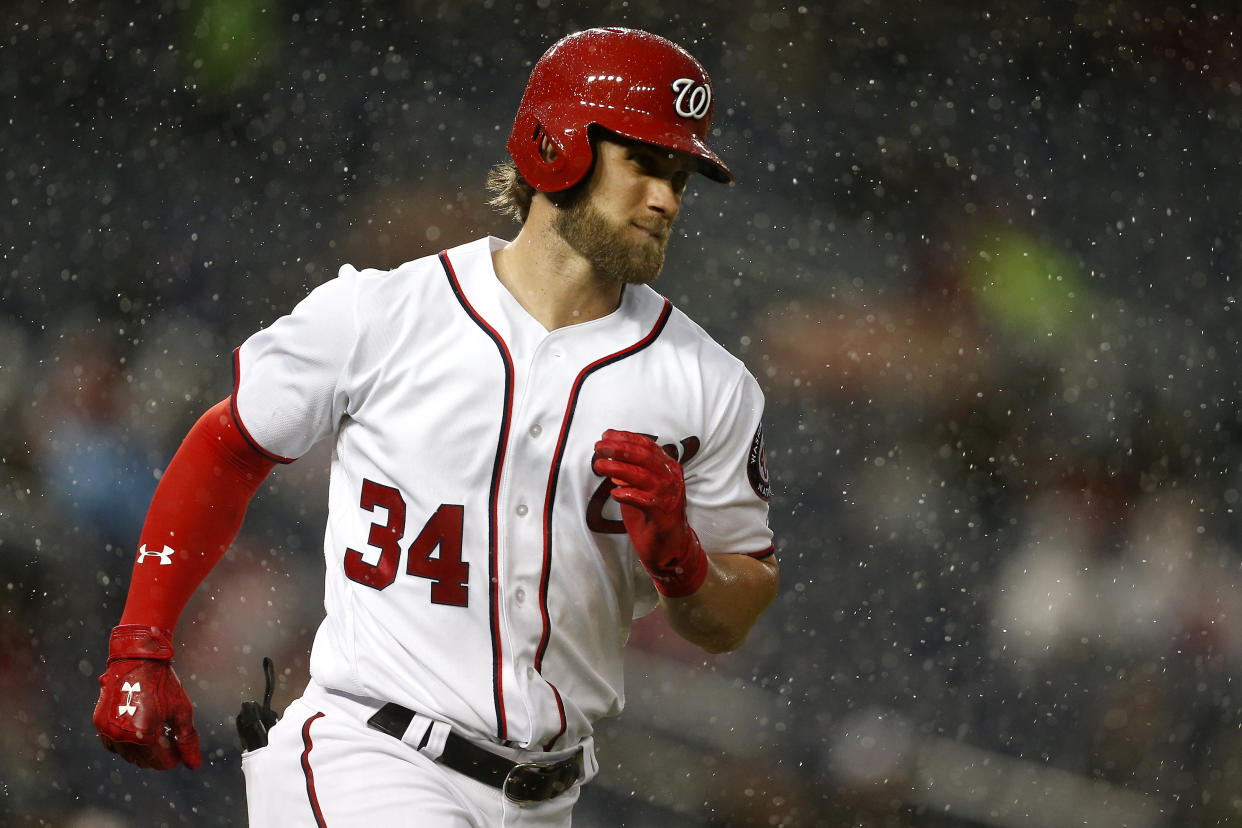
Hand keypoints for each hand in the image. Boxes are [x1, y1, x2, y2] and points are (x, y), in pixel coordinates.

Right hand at [93, 625, 201, 770]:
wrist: (137, 659)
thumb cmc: (163, 684)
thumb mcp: (182, 711)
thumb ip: (188, 740)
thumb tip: (194, 764)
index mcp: (144, 735)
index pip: (160, 762)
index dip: (174, 758)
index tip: (181, 750)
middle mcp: (122, 737)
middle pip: (144, 761)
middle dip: (160, 754)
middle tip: (171, 739)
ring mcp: (107, 731)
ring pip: (128, 755)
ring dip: (143, 750)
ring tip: (158, 732)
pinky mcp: (99, 723)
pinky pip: (113, 744)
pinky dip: (127, 743)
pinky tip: (140, 730)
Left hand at [592, 429, 707, 596]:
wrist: (669, 547)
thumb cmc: (653, 516)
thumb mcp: (639, 490)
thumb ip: (628, 475)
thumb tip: (610, 461)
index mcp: (668, 468)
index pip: (647, 445)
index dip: (625, 438)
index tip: (606, 436)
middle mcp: (672, 478)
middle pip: (644, 456)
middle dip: (619, 448)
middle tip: (599, 447)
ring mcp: (669, 496)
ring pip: (642, 475)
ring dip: (618, 468)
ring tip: (600, 466)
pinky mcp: (663, 515)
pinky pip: (644, 500)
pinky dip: (628, 494)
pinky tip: (615, 493)